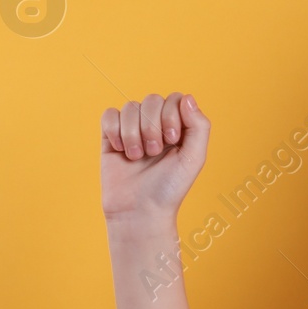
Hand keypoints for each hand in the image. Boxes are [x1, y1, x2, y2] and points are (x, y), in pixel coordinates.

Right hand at [100, 92, 209, 220]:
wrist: (139, 211)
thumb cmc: (169, 188)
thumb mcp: (194, 158)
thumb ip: (199, 126)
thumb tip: (187, 97)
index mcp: (178, 127)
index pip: (174, 99)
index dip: (171, 115)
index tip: (172, 140)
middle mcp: (156, 125)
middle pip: (152, 99)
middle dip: (152, 126)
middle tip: (153, 152)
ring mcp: (133, 130)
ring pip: (130, 107)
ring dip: (133, 133)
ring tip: (137, 157)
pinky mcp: (111, 137)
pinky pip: (109, 114)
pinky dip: (114, 130)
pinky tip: (121, 150)